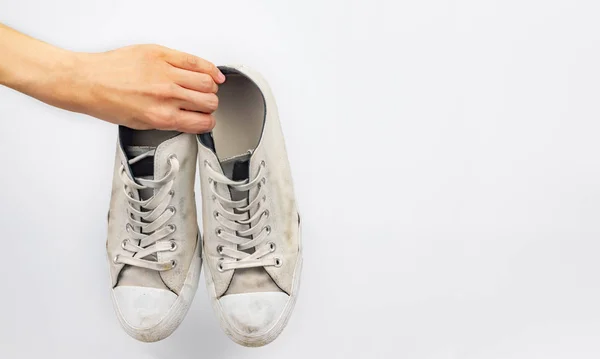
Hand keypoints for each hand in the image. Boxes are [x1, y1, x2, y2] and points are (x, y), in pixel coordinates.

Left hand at [70, 45, 224, 132]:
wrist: (87, 82)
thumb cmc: (107, 102)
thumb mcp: (140, 123)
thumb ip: (167, 121)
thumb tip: (187, 118)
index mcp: (162, 117)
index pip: (202, 122)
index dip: (207, 122)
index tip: (206, 120)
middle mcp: (166, 95)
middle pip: (209, 101)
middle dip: (210, 105)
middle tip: (204, 104)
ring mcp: (165, 73)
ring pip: (207, 82)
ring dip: (210, 88)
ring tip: (205, 88)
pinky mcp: (160, 55)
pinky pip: (195, 61)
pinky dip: (209, 68)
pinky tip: (212, 73)